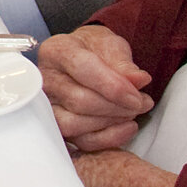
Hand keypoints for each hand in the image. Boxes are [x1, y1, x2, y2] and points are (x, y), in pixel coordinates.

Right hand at [37, 24, 154, 152]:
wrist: (83, 58)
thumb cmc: (94, 50)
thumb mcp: (111, 45)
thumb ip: (123, 63)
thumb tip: (139, 80)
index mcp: (56, 51)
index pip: (82, 69)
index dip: (113, 86)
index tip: (137, 96)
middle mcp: (45, 80)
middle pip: (79, 100)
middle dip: (117, 107)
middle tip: (142, 103)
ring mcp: (47, 106)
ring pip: (76, 124)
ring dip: (111, 122)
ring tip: (133, 112)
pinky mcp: (57, 127)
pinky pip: (81, 141)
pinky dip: (108, 138)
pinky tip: (127, 127)